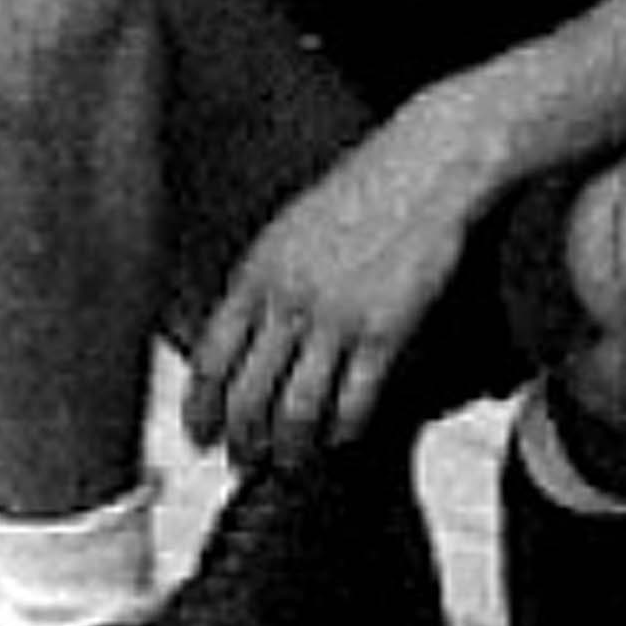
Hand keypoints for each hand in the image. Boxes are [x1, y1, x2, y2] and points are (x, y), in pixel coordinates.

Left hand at [180, 100, 483, 458]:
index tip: (201, 437)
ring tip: (291, 460)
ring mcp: (338, 317)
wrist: (426, 164)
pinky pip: (354, 401)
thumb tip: (237, 344)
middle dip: (241, 442)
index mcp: (258, 272)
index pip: (211, 361)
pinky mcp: (386, 329)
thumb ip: (260, 285)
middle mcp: (290, 299)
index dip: (199, 411)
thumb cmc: (360, 191)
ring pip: (296, 412)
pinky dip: (343, 429)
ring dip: (289, 448)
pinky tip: (341, 433)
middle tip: (245, 461)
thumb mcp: (288, 230)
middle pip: (247, 398)